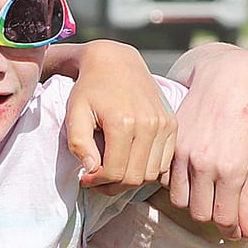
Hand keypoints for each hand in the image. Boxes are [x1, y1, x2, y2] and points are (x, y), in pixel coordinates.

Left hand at [66, 40, 175, 192]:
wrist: (116, 62)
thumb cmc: (90, 88)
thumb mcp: (75, 113)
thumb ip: (79, 143)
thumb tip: (92, 171)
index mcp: (123, 122)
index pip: (115, 172)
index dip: (97, 183)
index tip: (85, 178)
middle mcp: (149, 124)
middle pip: (135, 178)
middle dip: (112, 186)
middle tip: (97, 180)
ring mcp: (165, 124)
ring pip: (151, 174)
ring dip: (131, 180)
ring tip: (113, 172)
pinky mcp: (172, 124)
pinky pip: (164, 162)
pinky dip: (148, 169)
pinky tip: (130, 161)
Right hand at [165, 46, 247, 237]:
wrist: (228, 76)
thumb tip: (242, 232)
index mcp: (230, 169)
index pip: (224, 218)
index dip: (231, 230)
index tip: (235, 232)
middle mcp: (203, 164)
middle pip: (199, 214)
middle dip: (212, 217)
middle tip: (222, 209)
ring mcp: (182, 153)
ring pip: (180, 200)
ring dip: (193, 201)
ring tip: (207, 192)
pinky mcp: (170, 143)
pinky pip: (166, 179)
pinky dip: (177, 184)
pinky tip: (191, 174)